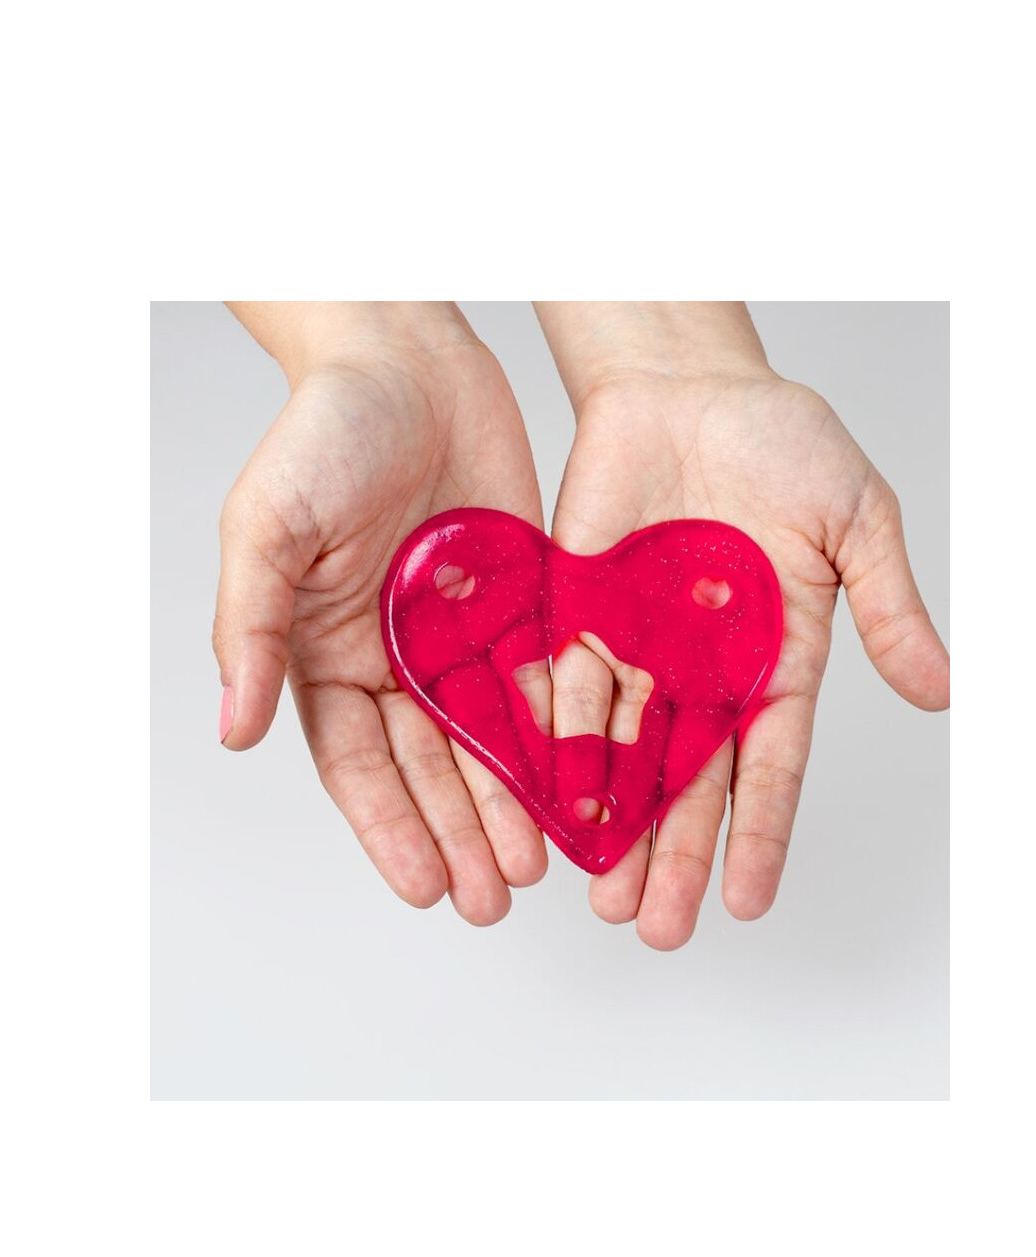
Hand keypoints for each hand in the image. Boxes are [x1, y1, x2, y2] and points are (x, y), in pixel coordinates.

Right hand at [214, 303, 547, 922]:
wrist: (409, 358)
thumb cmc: (323, 432)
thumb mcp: (267, 526)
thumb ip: (251, 625)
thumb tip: (230, 728)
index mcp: (329, 655)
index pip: (358, 763)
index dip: (390, 826)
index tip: (425, 887)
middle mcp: (397, 661)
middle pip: (432, 769)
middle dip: (461, 835)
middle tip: (494, 899)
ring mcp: (463, 639)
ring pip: (494, 742)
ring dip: (513, 807)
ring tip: (540, 868)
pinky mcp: (523, 607)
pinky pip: (546, 684)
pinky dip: (562, 738)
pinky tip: (584, 787)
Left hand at [536, 302, 948, 948]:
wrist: (690, 384)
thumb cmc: (783, 444)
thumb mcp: (856, 522)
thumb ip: (885, 608)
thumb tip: (941, 690)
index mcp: (773, 659)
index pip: (767, 765)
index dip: (758, 833)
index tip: (748, 903)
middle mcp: (700, 670)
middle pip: (687, 781)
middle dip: (673, 855)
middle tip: (658, 928)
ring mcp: (635, 646)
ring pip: (619, 754)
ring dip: (611, 825)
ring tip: (603, 897)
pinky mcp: (576, 613)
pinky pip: (561, 687)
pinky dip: (555, 744)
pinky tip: (551, 804)